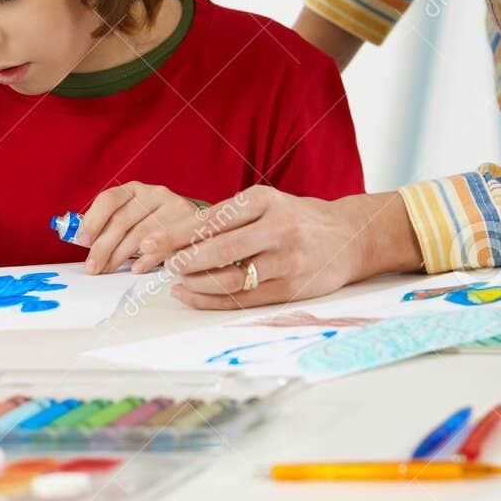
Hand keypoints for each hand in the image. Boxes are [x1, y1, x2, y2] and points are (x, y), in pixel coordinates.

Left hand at [76, 182, 203, 274]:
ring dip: (121, 255)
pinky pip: (164, 244)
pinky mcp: (188, 222)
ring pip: (140, 234)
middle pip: (122, 220)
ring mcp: (172, 206)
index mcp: (132, 190)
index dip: (93, 220)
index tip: (83, 241)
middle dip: (103, 247)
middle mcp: (152, 193)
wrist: (192, 224)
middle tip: (93, 267)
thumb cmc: (154, 224)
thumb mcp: (132, 218)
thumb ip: (109, 225)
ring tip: (109, 269)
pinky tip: (136, 268)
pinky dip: (147, 259)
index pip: (108, 199)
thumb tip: (83, 242)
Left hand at [137, 187, 421, 308]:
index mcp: (264, 200)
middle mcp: (277, 227)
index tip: (148, 243)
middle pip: (218, 248)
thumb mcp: (266, 204)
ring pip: (230, 277)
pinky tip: (192, 295)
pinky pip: (244, 298)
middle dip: (182, 259)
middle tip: (160, 265)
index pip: (210, 219)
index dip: (175, 234)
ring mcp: (286, 260)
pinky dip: (212, 299)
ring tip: (177, 281)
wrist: (352, 236)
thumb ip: (229, 218)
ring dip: (196, 283)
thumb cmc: (297, 218)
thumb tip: (176, 238)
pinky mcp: (291, 287)